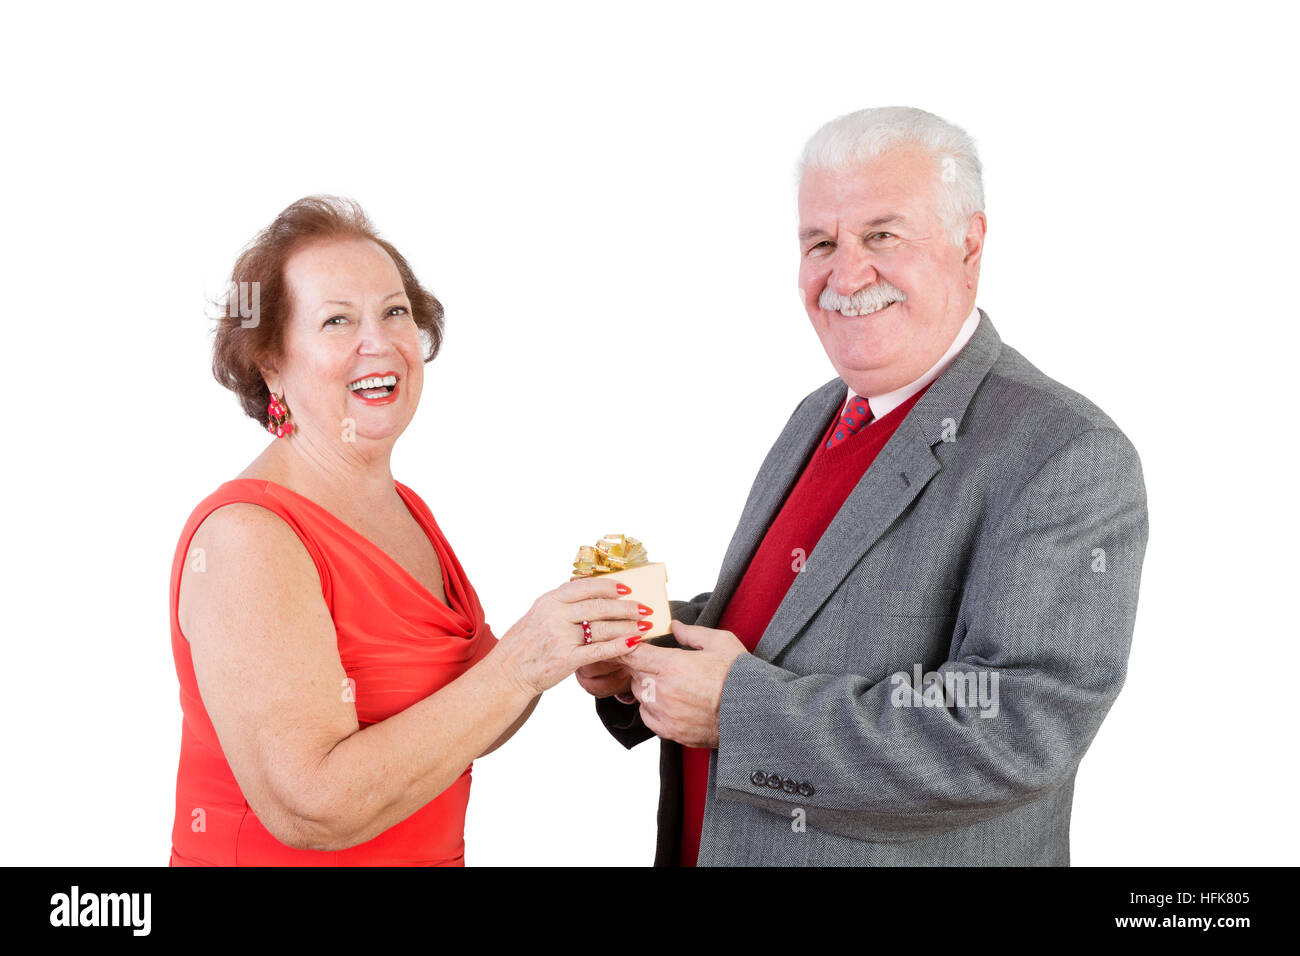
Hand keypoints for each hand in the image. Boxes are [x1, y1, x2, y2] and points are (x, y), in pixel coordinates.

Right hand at [491, 577, 649, 696]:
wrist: (507, 674)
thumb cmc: (524, 645)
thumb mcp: (537, 614)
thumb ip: (561, 604)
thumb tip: (591, 595)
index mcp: (549, 600)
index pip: (585, 586)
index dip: (609, 586)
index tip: (626, 588)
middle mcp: (555, 615)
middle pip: (599, 606)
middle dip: (626, 607)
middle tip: (644, 609)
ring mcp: (560, 637)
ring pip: (602, 627)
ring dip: (627, 626)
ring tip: (644, 625)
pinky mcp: (566, 659)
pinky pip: (599, 650)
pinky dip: (620, 645)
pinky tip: (634, 642)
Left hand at [622, 620, 746, 747]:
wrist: (755, 714)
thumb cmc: (740, 676)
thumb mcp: (720, 643)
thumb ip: (692, 633)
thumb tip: (674, 625)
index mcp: (672, 665)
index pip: (633, 654)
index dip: (625, 647)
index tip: (624, 644)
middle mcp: (664, 690)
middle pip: (635, 674)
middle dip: (641, 667)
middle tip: (656, 663)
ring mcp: (666, 713)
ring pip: (639, 696)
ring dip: (646, 687)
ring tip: (666, 683)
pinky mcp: (671, 732)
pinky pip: (647, 716)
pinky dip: (651, 708)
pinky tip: (666, 702)